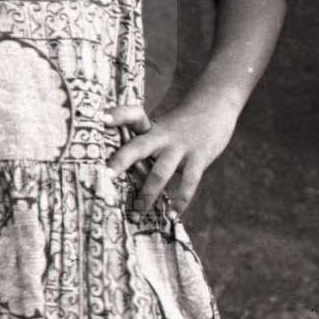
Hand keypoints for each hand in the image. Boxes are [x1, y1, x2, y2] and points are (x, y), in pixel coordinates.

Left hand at [104, 100, 237, 217]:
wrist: (217, 103)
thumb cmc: (180, 120)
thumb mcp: (158, 125)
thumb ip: (141, 142)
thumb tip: (118, 168)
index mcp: (150, 125)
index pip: (131, 115)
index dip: (117, 115)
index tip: (101, 118)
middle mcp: (162, 135)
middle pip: (139, 146)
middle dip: (122, 160)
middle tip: (105, 176)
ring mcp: (181, 146)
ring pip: (161, 172)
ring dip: (148, 194)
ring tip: (137, 213)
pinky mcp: (199, 157)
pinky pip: (189, 182)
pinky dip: (180, 201)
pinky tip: (172, 215)